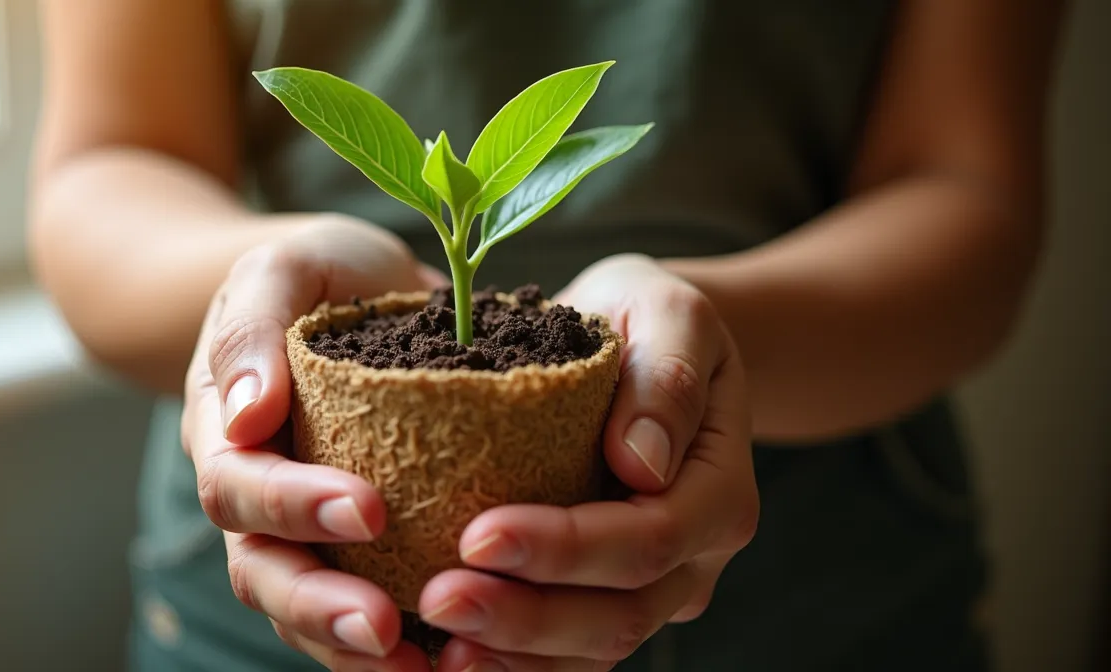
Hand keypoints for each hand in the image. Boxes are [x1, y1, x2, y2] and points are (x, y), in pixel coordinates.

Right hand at [181, 215, 441, 670]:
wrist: (348, 287)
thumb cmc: (313, 272)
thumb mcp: (282, 266)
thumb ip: (252, 325)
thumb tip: (243, 414)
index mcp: (227, 429)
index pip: (238, 486)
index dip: (293, 506)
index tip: (369, 509)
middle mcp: (257, 492)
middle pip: (262, 570)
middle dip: (317, 605)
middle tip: (383, 625)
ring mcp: (300, 526)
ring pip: (303, 607)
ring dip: (351, 646)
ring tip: (419, 668)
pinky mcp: (356, 543)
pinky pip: (362, 600)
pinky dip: (395, 637)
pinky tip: (447, 658)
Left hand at [419, 254, 759, 670]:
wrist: (646, 345)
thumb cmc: (649, 317)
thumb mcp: (669, 311)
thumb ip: (666, 376)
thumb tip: (641, 463)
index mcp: (719, 492)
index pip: (648, 539)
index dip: (566, 549)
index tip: (478, 533)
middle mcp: (695, 557)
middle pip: (619, 615)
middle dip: (525, 618)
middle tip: (437, 597)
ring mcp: (655, 590)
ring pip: (593, 651)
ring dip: (513, 657)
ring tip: (437, 644)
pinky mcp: (607, 599)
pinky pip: (567, 654)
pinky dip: (511, 661)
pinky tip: (448, 655)